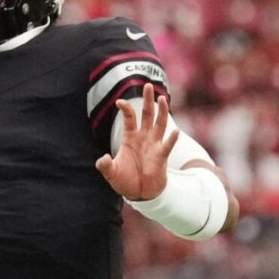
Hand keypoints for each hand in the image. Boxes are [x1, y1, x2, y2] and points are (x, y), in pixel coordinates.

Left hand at [95, 84, 177, 201]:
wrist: (140, 194)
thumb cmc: (126, 181)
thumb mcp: (111, 173)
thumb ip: (105, 165)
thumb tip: (102, 159)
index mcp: (130, 137)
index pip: (129, 117)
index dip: (125, 109)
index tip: (119, 102)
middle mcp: (143, 137)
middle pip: (147, 114)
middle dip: (148, 100)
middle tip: (147, 85)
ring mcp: (154, 145)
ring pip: (160, 124)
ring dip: (162, 112)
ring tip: (162, 99)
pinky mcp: (162, 156)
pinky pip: (168, 145)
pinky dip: (172, 139)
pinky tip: (175, 132)